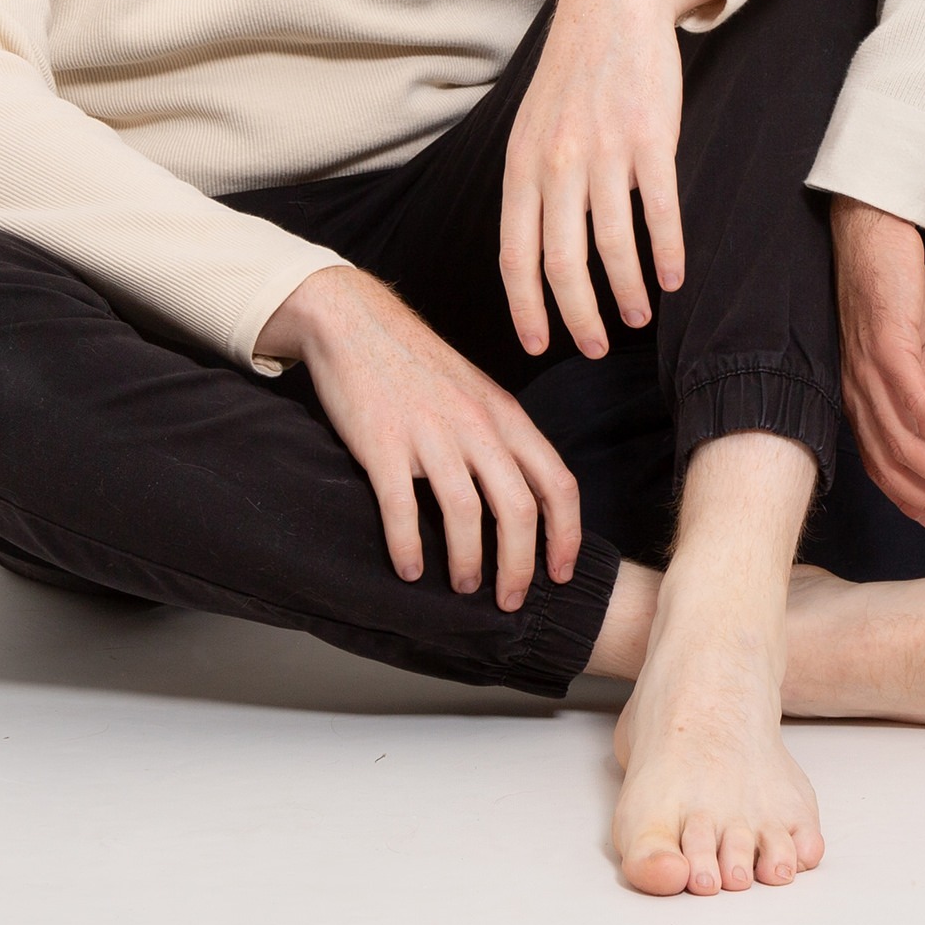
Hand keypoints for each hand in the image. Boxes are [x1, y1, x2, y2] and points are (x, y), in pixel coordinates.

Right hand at [256, 264, 580, 610]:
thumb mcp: (477, 395)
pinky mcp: (382, 442)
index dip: (566, 535)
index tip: (561, 574)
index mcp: (505, 415)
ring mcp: (429, 433)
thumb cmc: (419, 367)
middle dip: (521, 565)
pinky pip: (401, 507)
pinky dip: (408, 546)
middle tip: (511, 601)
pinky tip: (409, 570)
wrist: (358, 322)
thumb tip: (526, 501)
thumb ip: (501, 440)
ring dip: (469, 562)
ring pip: (465, 513)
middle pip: (518, 508)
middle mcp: (476, 425)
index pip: (557, 482)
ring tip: (465, 589)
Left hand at [499, 0, 722, 359]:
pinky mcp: (651, 138)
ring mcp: (604, 152)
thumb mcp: (529, 128)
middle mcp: (557, 164)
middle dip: (579, 317)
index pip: (515, 255)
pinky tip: (675, 277)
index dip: (526, 308)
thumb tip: (531, 251)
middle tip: (597, 347)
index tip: (539, 346)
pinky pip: (660, 211)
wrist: (610, 8)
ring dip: (629, 291)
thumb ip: (529, 185)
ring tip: (640, 316)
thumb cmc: (570, 77)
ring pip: (613, 245)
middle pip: (562, 262)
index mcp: (521, 166)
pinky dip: (667, 252)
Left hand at [832, 196, 924, 528]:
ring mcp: (869, 370)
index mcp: (859, 397)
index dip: (907, 498)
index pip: (879, 463)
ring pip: (901, 440)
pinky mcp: (887, 344)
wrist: (872, 238)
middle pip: (889, 463)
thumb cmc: (887, 292)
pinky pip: (913, 396)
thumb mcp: (905, 350)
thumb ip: (918, 390)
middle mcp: (857, 391)